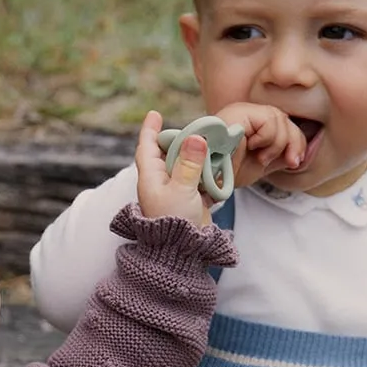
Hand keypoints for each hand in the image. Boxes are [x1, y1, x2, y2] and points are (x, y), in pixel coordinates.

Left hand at [136, 110, 210, 226]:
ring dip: (199, 159)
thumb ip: (189, 164)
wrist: (181, 252)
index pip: (147, 147)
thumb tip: (195, 138)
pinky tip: (219, 173)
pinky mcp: (189, 202)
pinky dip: (208, 177)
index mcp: (151, 177)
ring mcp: (175, 192)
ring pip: (186, 167)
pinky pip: (199, 183)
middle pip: (169, 154)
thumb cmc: (174, 222)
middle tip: (196, 131)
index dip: (150, 130)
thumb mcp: (182, 189)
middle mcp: (161, 183)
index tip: (155, 114)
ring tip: (212, 148)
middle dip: (182, 142)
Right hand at [215, 102, 306, 187]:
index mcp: (252, 123)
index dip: (297, 142)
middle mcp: (247, 113)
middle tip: (283, 161)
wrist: (209, 180)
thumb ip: (280, 155)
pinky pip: (268, 121)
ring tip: (259, 156)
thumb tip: (299, 155)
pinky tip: (251, 147)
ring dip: (275, 144)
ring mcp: (243, 110)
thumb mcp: (261, 165)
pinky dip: (266, 138)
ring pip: (279, 119)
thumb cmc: (227, 173)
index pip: (285, 124)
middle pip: (285, 119)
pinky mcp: (239, 112)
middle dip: (292, 143)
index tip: (295, 163)